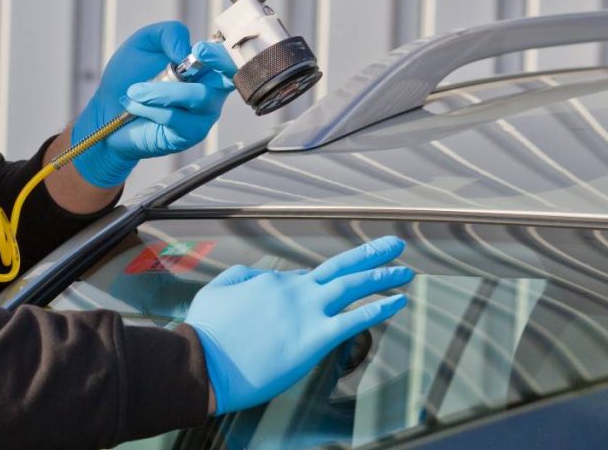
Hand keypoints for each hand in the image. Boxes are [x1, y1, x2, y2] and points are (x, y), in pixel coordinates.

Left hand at [72, 21, 235, 187]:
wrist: (107, 110)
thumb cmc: (128, 77)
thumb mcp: (144, 43)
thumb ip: (169, 34)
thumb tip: (187, 50)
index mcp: (205, 66)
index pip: (229, 59)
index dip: (221, 54)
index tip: (199, 50)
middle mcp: (211, 90)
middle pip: (226, 78)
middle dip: (216, 66)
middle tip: (192, 57)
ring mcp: (203, 115)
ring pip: (196, 97)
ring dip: (161, 91)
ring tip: (134, 91)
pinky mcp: (189, 134)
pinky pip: (175, 118)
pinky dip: (151, 109)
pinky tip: (134, 107)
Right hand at [185, 236, 413, 414]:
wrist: (203, 362)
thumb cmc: (205, 332)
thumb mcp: (216, 291)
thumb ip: (242, 277)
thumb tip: (262, 276)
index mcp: (272, 282)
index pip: (305, 278)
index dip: (318, 284)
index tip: (328, 289)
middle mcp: (295, 291)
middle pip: (341, 267)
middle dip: (370, 255)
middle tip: (395, 245)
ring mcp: (308, 313)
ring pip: (354, 287)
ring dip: (382, 276)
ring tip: (404, 271)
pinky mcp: (315, 339)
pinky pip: (356, 320)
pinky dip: (380, 308)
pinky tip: (398, 302)